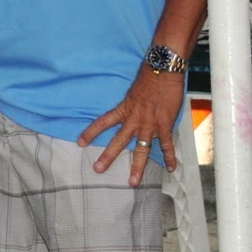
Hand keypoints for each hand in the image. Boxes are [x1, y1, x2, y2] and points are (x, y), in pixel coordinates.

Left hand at [78, 67, 185, 184]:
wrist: (162, 70)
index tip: (80, 143)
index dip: (90, 132)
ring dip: (137, 166)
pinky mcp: (164, 124)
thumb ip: (131, 104)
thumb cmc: (148, 77)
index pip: (103, 122)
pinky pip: (166, 145)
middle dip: (108, 156)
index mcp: (124, 109)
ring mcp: (149, 123)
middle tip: (98, 169)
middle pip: (119, 141)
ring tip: (132, 181)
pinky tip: (171, 169)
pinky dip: (170, 157)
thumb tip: (131, 111)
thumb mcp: (133, 91)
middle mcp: (134, 119)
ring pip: (142, 149)